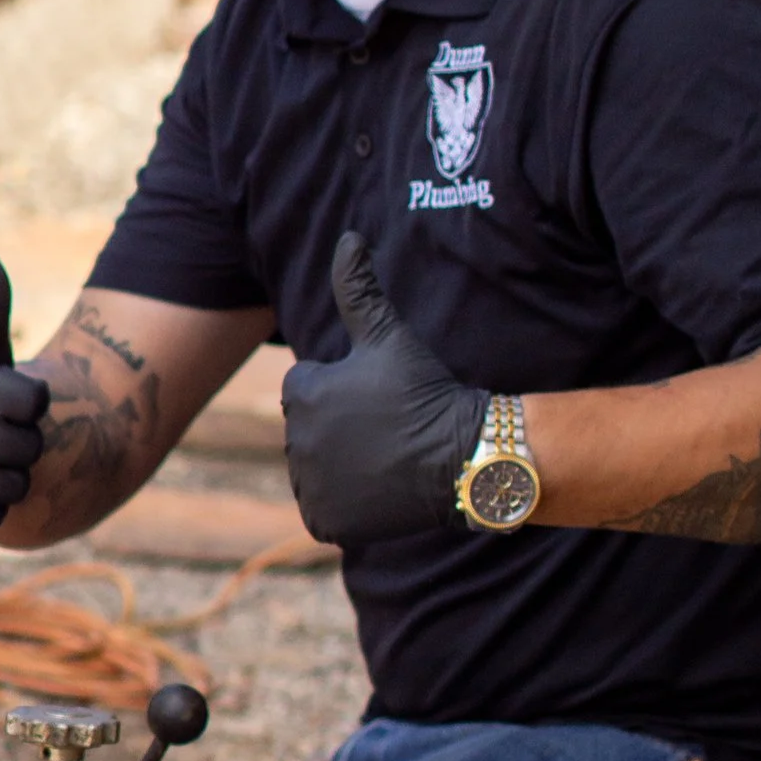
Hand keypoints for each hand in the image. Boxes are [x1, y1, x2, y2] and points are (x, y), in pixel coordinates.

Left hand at [280, 231, 487, 546]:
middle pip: (311, 431)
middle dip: (340, 429)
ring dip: (341, 465)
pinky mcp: (326, 522)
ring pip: (316, 470)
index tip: (379, 397)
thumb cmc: (426, 391)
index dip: (346, 391)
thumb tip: (348, 237)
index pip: (307, 390)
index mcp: (302, 394)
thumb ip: (358, 287)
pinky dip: (345, 504)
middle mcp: (296, 441)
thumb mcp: (388, 335)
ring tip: (384, 458)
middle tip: (385, 430)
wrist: (465, 458)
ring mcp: (310, 486)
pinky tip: (377, 489)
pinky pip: (324, 509)